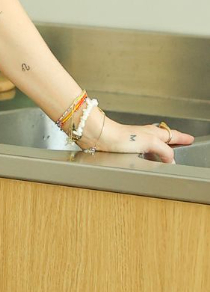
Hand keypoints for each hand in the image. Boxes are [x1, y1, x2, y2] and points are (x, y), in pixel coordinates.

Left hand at [79, 113, 193, 162]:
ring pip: (153, 144)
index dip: (182, 138)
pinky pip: (143, 151)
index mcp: (154, 132)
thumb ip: (164, 151)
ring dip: (161, 148)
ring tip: (166, 154)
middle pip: (164, 137)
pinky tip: (146, 159)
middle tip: (182, 143)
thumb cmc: (122, 136)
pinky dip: (148, 154)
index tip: (190, 139)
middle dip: (173, 140)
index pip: (173, 134)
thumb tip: (170, 159)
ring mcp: (136, 141)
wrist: (102, 138)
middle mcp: (146, 135)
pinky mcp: (126, 148)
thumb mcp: (150, 143)